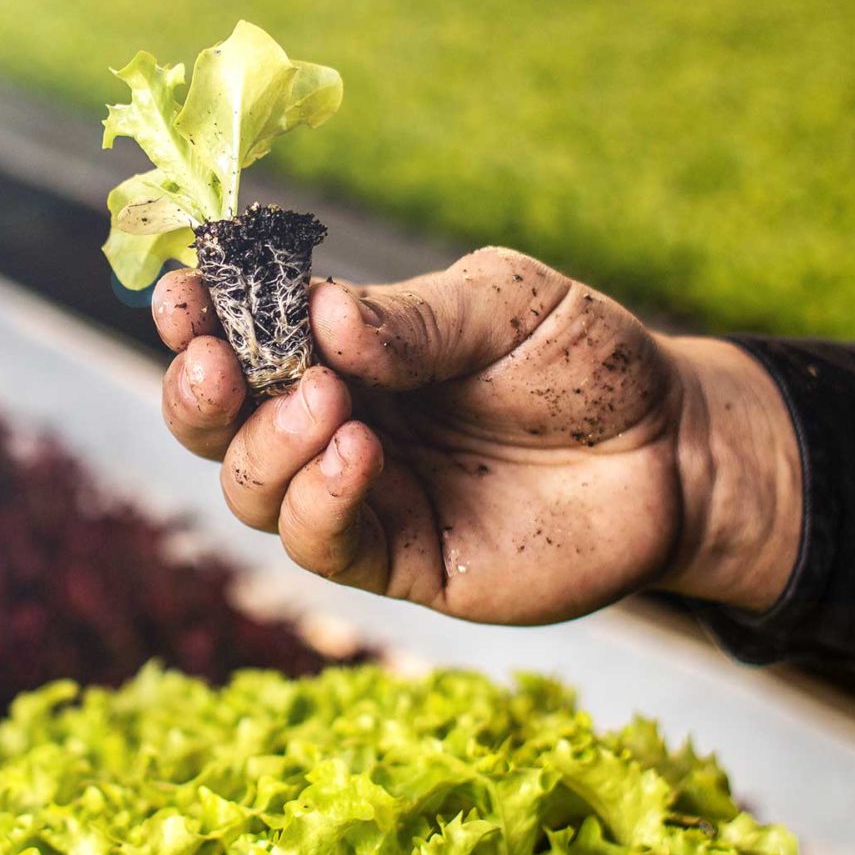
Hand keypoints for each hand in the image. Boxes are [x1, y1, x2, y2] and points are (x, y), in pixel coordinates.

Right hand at [152, 248, 800, 624]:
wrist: (672, 448)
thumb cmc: (584, 359)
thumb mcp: (504, 306)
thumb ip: (415, 318)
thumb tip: (319, 315)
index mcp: (349, 349)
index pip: (248, 335)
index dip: (201, 319)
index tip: (181, 293)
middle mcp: (341, 421)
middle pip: (224, 423)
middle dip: (200, 392)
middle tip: (216, 360)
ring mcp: (366, 494)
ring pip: (256, 488)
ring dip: (266, 444)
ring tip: (328, 402)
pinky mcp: (401, 560)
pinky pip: (325, 542)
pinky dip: (321, 499)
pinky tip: (359, 454)